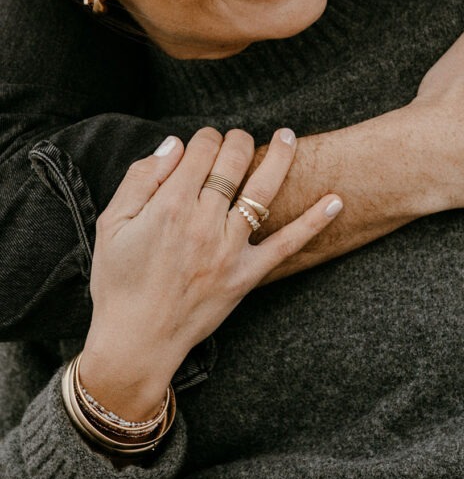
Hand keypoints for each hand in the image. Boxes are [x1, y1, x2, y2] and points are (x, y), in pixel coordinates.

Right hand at [80, 127, 341, 419]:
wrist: (136, 342)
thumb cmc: (118, 281)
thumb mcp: (112, 223)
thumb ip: (141, 177)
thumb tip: (175, 144)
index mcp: (169, 206)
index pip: (200, 150)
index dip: (204, 137)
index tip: (203, 142)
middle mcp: (203, 223)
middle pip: (232, 162)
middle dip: (236, 140)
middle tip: (237, 139)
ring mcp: (229, 249)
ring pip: (263, 191)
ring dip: (280, 158)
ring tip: (289, 136)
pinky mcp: (246, 275)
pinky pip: (287, 245)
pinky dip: (314, 222)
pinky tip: (336, 200)